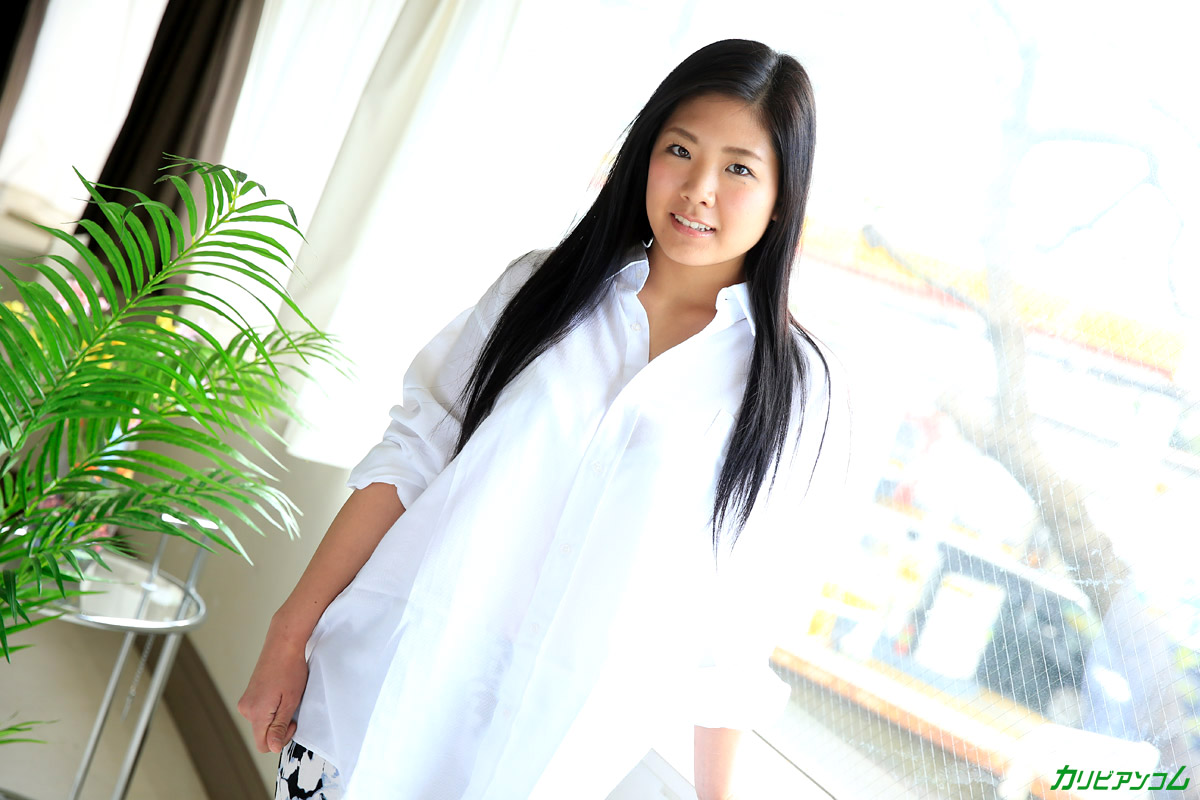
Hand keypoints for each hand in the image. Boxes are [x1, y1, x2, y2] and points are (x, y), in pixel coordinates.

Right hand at [237, 631, 308, 753]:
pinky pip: (260, 710)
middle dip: (279, 727)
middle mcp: (246, 708)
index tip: (291, 723)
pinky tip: (280, 693)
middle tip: (292, 708)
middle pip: (262, 734)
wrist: (283, 644)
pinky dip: (271, 707)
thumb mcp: (290, 702)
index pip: (264, 745)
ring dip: (275, 716)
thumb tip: (272, 748)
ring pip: (262, 722)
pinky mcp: (249, 694)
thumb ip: (279, 727)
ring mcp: (246, 700)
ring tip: (286, 697)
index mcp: (255, 713)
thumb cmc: (290, 669)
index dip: (280, 740)